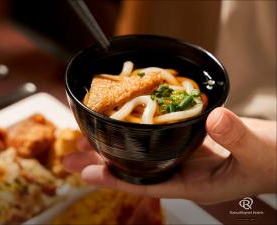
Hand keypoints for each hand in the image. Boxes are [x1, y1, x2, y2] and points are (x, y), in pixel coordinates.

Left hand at [63, 107, 275, 203]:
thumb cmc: (271, 160)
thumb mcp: (257, 152)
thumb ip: (237, 137)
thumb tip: (216, 118)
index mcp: (194, 184)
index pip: (147, 185)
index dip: (116, 181)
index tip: (86, 174)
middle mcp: (182, 168)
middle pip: (135, 168)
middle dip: (102, 163)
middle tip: (70, 156)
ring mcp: (183, 152)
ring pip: (142, 150)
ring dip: (114, 144)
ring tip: (85, 138)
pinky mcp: (189, 136)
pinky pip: (157, 134)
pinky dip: (138, 129)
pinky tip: (123, 122)